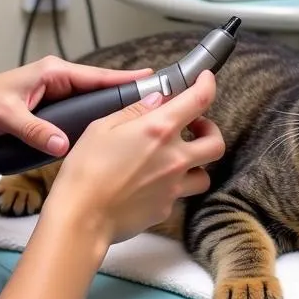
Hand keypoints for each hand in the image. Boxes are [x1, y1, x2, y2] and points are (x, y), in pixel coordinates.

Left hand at [0, 55, 153, 154]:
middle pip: (100, 92)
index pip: (96, 76)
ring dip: (108, 117)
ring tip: (139, 127)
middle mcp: (58, 84)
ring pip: (90, 109)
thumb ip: (34, 130)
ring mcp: (55, 101)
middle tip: (156, 111)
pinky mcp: (50, 117)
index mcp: (53, 73)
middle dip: (124, 101)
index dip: (124, 79)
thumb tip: (61, 145)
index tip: (153, 80)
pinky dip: (92, 128)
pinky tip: (108, 141)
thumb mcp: (7, 116)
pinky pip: (77, 121)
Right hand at [46, 69, 224, 246]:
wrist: (82, 218)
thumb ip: (133, 111)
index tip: (206, 80)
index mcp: (159, 130)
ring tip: (178, 157)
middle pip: (216, 143)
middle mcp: (174, 158)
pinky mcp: (166, 209)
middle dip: (210, 131)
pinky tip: (153, 181)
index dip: (207, 85)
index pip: (199, 100)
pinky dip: (173, 185)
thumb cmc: (86, 171)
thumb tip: (156, 100)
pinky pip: (180, 194)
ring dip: (197, 163)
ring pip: (205, 174)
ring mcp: (173, 186)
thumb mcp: (101, 127)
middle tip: (194, 126)